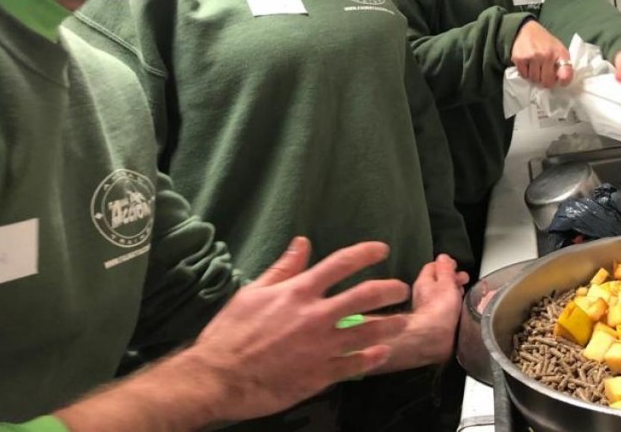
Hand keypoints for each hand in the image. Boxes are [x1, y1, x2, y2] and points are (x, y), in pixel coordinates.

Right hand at [55, 238, 409, 430]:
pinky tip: (381, 354)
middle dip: (390, 289)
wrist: (218, 377)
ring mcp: (321, 346)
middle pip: (365, 295)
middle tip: (401, 289)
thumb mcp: (253, 292)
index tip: (382, 249)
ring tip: (402, 321)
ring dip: (391, 324)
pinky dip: (372, 358)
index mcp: (298, 291)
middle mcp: (315, 315)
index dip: (365, 253)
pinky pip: (356, 364)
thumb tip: (302, 243)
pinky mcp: (320, 374)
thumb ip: (283, 268)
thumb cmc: (230, 332)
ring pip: (368, 331)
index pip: (341, 264)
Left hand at [370, 254, 468, 372]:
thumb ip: (446, 269)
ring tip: (463, 294)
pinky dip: (452, 307)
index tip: (457, 267)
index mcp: (424, 281)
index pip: (433, 266)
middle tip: (463, 280)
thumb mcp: (446, 283)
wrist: (434, 339)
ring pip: (441, 296)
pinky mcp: (435, 323)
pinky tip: (459, 310)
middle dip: (452, 279)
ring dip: (452, 293)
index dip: (446, 265)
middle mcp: (423, 294)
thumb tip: (443, 257)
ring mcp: (428, 309)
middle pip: (438, 281)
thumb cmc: (439, 310)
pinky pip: (444, 309)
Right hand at [510, 20, 572, 88]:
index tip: (560, 82)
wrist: (528, 29)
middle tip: (543, 73)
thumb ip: (563, 65)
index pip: (566, 75)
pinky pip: (524, 75)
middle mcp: (547, 55)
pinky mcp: (520, 58)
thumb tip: (560, 82)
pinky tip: (527, 64)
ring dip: (534, 76)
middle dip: (545, 80)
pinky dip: (525, 72)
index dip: (563, 82)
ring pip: (534, 79)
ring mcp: (533, 56)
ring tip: (535, 66)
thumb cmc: (546, 43)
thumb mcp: (559, 50)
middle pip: (547, 82)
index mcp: (560, 53)